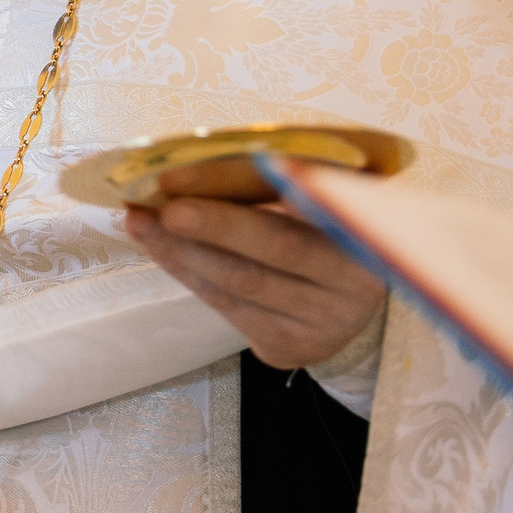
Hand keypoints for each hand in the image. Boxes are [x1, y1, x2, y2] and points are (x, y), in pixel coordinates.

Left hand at [124, 190, 385, 370]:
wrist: (340, 302)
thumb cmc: (317, 227)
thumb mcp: (311, 193)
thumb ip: (266, 179)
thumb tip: (179, 167)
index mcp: (373, 217)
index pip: (303, 192)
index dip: (237, 180)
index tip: (179, 172)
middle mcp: (361, 272)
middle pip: (278, 245)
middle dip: (212, 224)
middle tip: (160, 207)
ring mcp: (329, 316)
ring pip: (242, 280)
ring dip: (182, 249)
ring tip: (139, 220)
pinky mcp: (295, 344)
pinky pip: (228, 306)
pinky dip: (186, 272)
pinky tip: (158, 246)